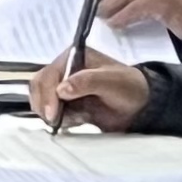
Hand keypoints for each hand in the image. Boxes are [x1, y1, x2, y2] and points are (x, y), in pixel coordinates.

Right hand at [27, 49, 146, 132]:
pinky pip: (51, 111)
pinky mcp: (66, 104)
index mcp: (72, 58)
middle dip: (44, 104)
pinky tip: (69, 123)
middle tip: (54, 121)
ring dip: (48, 113)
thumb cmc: (129, 88)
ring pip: (41, 99)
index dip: (47, 93)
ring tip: (63, 123)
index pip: (48, 74)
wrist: (142, 107)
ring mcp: (64, 88)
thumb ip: (87, 82)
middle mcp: (64, 71)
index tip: (53, 113)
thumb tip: (61, 89)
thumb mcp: (112, 81)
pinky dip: (55, 119)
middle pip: (39, 86)